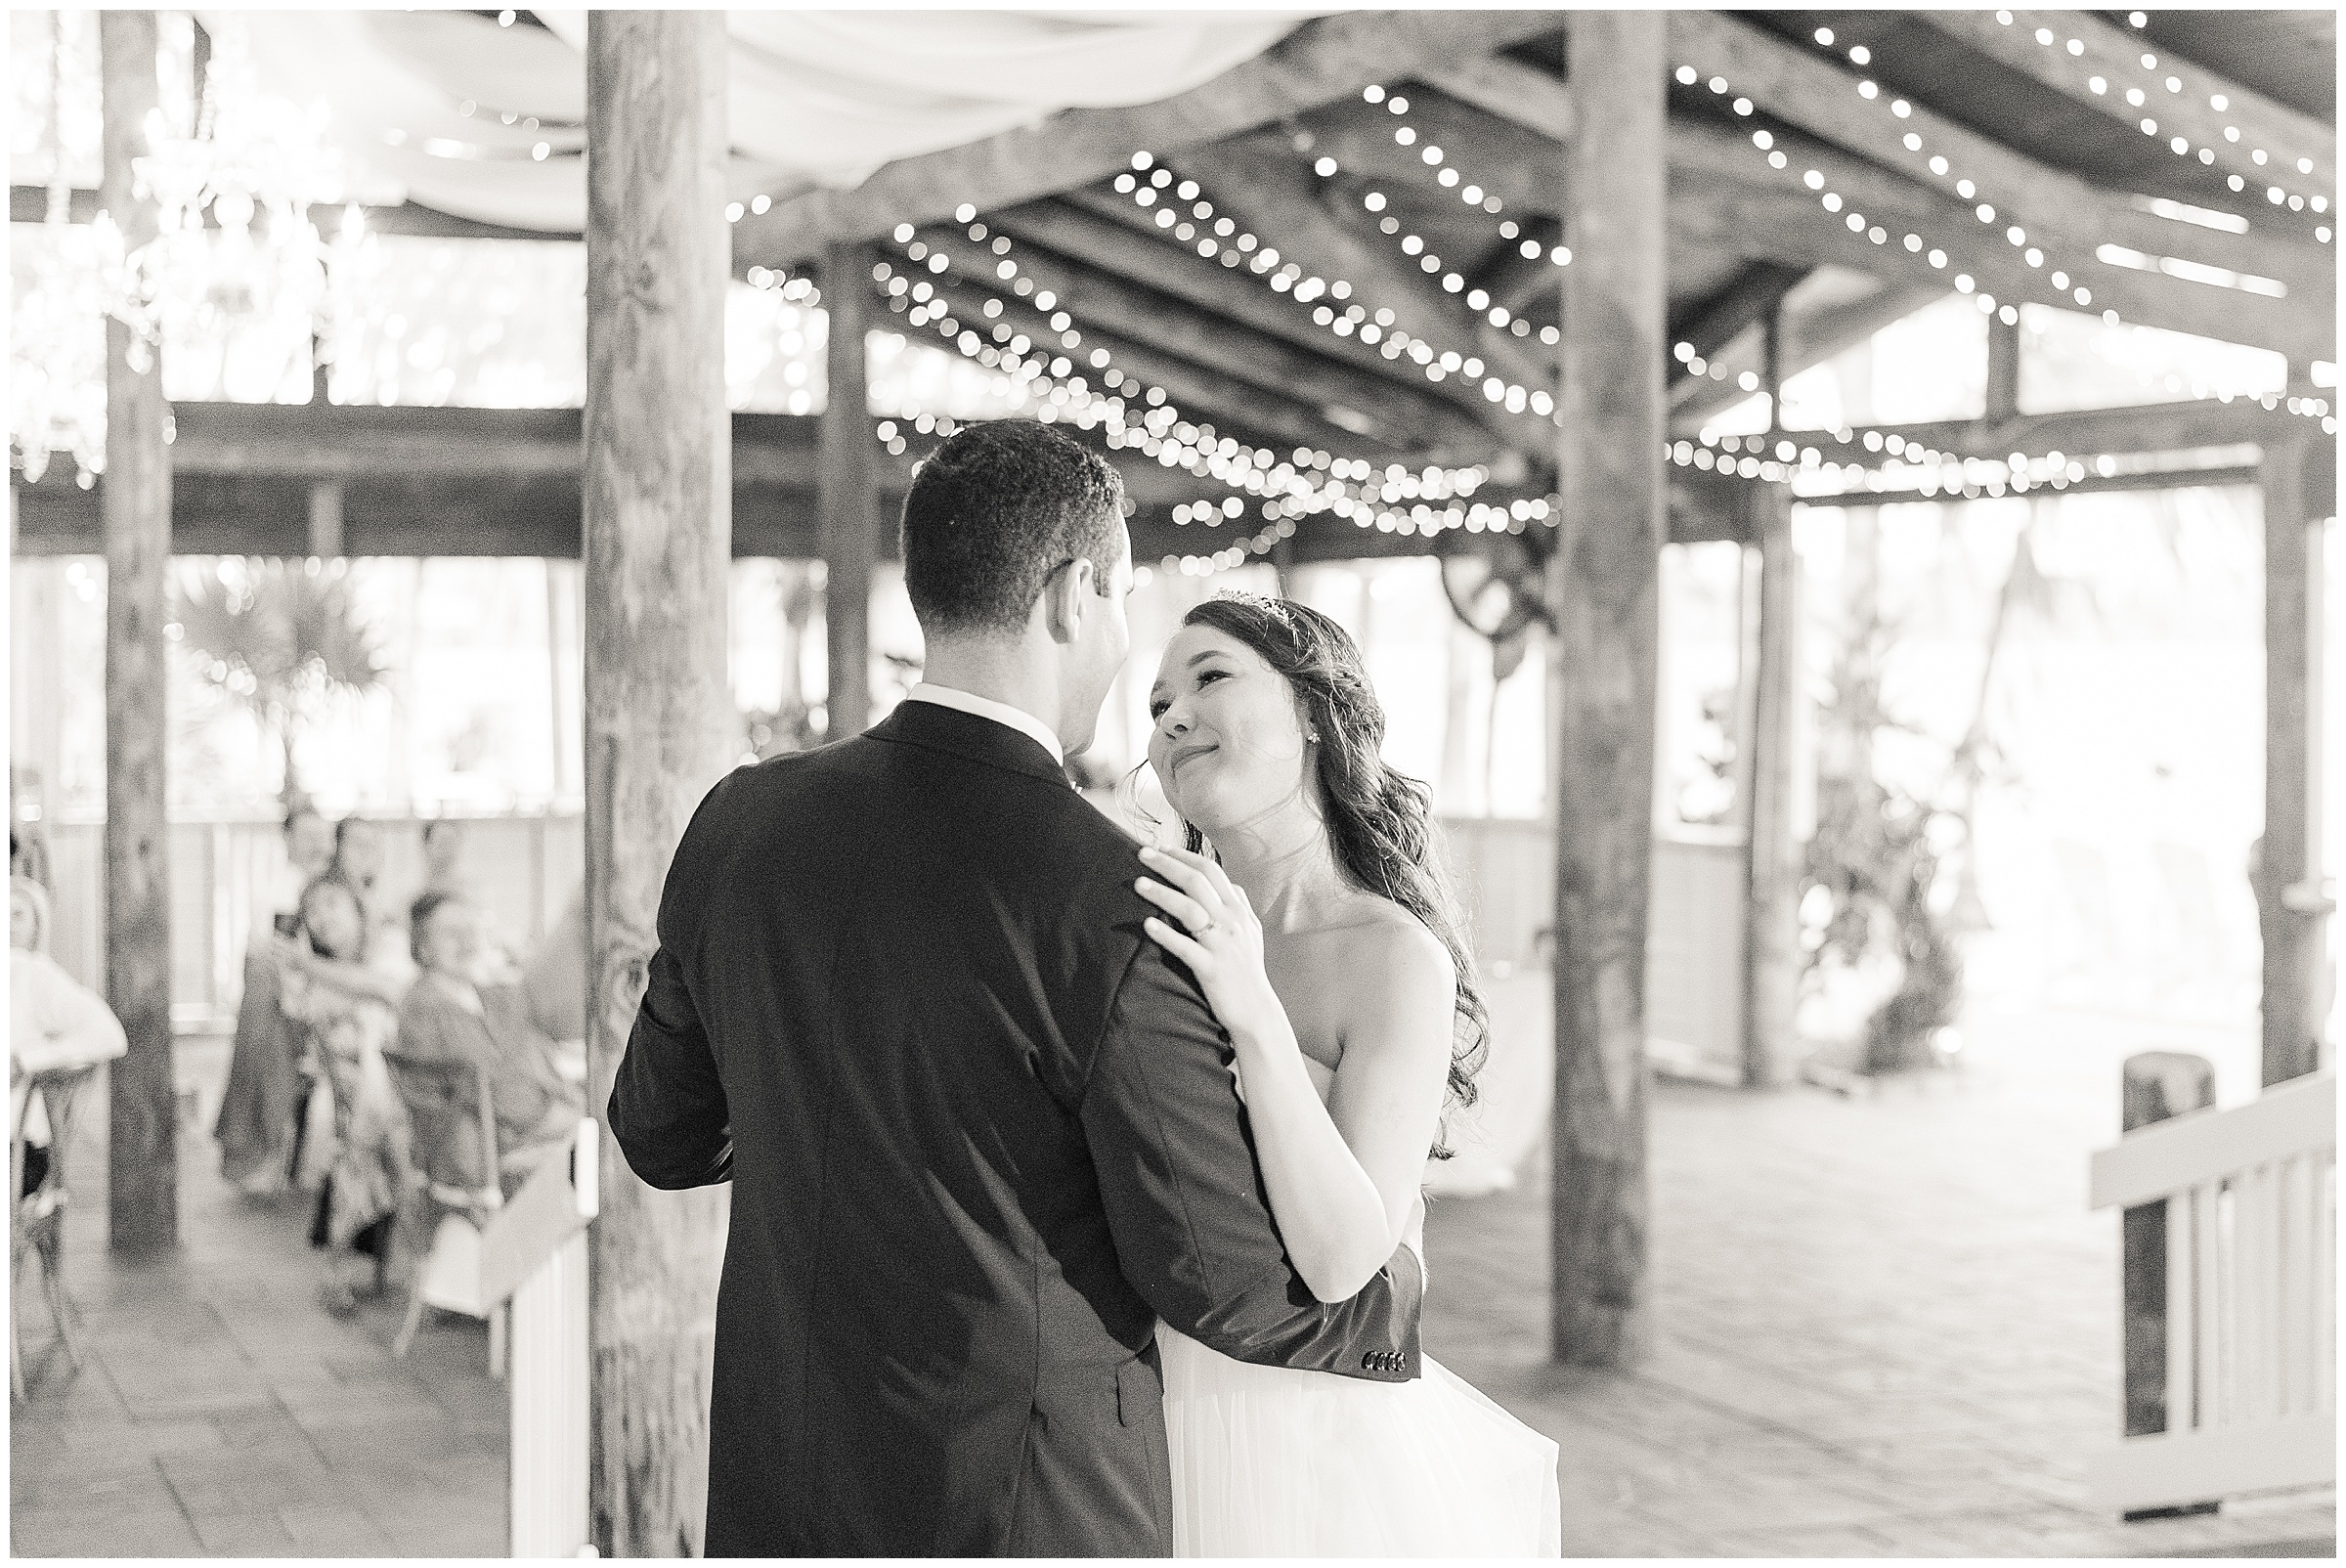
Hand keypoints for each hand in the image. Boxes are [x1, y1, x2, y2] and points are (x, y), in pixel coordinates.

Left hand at [1135, 845, 1289, 1050]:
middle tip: (1141, 853)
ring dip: (1162, 893)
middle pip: (1197, 882)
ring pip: (1190, 909)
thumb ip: (1239, 906)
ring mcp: (1222, 945)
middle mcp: (1232, 922)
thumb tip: (1229, 883)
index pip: (1211, 871)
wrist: (1256, 1010)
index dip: (1184, 856)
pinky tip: (1146, 925)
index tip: (1161, 848)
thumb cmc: (1247, 970)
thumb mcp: (1251, 932)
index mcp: (1238, 910)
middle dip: (1168, 864)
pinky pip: (1185, 947)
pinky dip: (1165, 934)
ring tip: (1138, 884)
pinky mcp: (1211, 969)